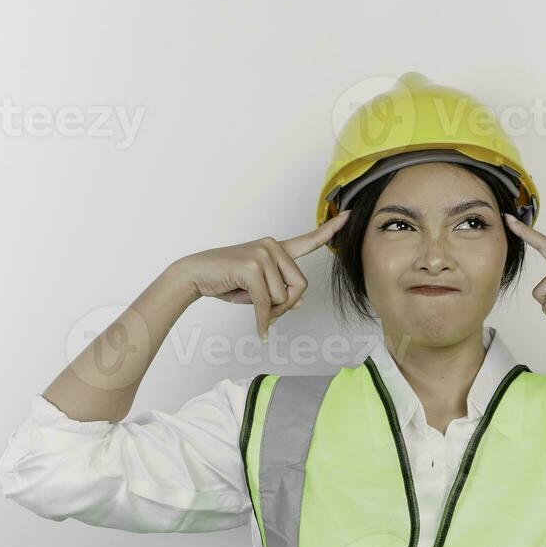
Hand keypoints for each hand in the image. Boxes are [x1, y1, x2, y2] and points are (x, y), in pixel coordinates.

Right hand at [172, 210, 349, 338]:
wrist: (194, 275)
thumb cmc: (227, 281)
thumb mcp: (259, 290)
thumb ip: (280, 293)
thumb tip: (299, 303)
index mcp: (276, 248)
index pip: (309, 240)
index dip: (330, 230)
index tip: (351, 215)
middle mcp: (272, 246)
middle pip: (300, 286)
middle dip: (286, 305)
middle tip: (268, 312)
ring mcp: (262, 254)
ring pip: (284, 297)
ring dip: (271, 311)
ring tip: (252, 306)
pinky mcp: (252, 267)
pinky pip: (267, 303)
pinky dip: (263, 321)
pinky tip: (259, 330)